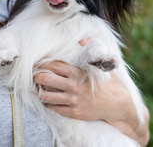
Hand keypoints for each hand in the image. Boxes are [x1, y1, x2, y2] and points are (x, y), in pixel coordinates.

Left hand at [33, 61, 149, 145]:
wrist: (119, 106)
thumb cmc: (109, 84)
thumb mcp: (102, 65)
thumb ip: (90, 50)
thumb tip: (82, 38)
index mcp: (78, 73)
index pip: (54, 65)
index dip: (43, 63)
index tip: (37, 63)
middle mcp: (74, 86)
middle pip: (46, 79)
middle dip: (36, 76)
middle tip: (33, 76)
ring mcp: (73, 100)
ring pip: (47, 96)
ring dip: (39, 92)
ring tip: (38, 88)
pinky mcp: (74, 112)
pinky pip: (54, 109)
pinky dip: (48, 104)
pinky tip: (47, 100)